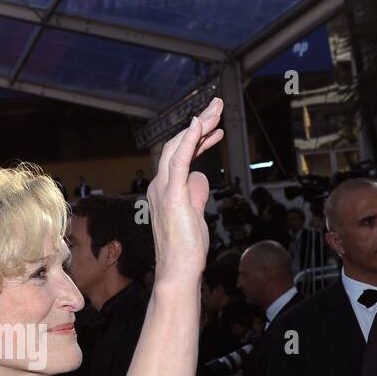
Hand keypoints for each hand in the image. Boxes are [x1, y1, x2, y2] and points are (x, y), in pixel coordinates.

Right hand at [147, 97, 224, 281]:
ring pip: (178, 146)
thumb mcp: (195, 213)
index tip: (216, 129)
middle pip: (177, 144)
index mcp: (164, 189)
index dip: (198, 138)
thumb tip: (201, 177)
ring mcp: (163, 188)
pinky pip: (179, 160)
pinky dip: (189, 139)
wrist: (178, 270)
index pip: (180, 155)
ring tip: (216, 109)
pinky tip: (199, 123)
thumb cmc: (187, 248)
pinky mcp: (172, 194)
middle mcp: (159, 184)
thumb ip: (196, 193)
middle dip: (199, 122)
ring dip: (199, 124)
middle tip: (217, 105)